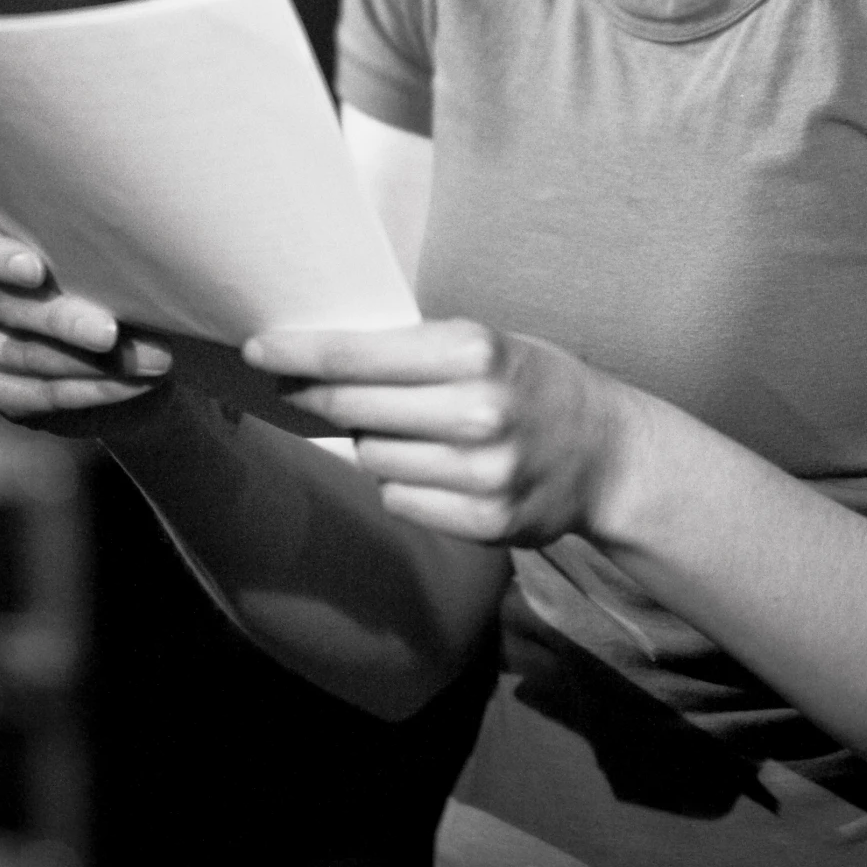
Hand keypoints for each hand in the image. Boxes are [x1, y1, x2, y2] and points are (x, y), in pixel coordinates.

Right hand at [0, 216, 173, 434]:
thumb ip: (93, 258)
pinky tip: (136, 383)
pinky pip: (44, 394)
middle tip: (111, 331)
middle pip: (5, 305)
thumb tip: (136, 266)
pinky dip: (97, 389)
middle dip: (63, 320)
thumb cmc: (107, 279)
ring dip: (95, 362)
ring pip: (28, 355)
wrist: (121, 349)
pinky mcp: (0, 393)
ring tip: (153, 359)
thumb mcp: (98, 261)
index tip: (36, 270)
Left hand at [243, 319, 636, 546]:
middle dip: (318, 396)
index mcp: (476, 351)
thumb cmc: (532, 383)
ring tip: (414, 430)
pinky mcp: (484, 523)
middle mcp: (478, 411)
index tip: (258, 351)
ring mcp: (482, 473)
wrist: (608, 453)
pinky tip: (437, 469)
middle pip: (353, 408)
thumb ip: (415, 353)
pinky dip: (404, 485)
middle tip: (294, 387)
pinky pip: (399, 500)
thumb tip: (319, 362)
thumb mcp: (486, 343)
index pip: (360, 355)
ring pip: (371, 459)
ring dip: (373, 444)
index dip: (302, 354)